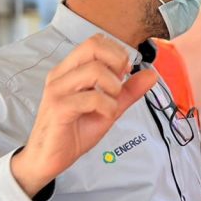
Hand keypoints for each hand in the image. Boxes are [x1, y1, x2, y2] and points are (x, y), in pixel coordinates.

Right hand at [12, 35, 156, 195]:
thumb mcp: (108, 108)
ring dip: (113, 88)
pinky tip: (104, 116)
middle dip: (117, 62)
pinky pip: (92, 97)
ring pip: (95, 70)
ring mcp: (58, 90)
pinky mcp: (59, 108)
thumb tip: (152, 74)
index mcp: (69, 70)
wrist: (48, 159)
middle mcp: (61, 75)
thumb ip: (128, 91)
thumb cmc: (74, 132)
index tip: (123, 73)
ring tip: (110, 105)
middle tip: (119, 85)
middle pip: (93, 46)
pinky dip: (107, 107)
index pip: (95, 41)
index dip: (116, 52)